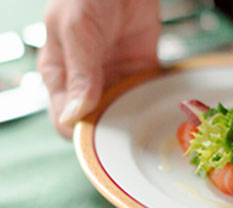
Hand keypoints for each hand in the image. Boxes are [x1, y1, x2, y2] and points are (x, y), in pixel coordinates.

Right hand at [37, 0, 159, 137]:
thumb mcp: (76, 31)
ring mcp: (114, 77)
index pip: (65, 120)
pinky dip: (151, 102)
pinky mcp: (139, 70)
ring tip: (147, 123)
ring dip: (133, 119)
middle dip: (111, 131)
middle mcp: (87, 82)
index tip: (101, 138)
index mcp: (61, 76)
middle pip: (96, 122)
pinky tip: (159, 107)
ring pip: (122, 112)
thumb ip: (80, 74)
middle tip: (129, 134)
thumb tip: (74, 117)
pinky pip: (144, 94)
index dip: (80, 133)